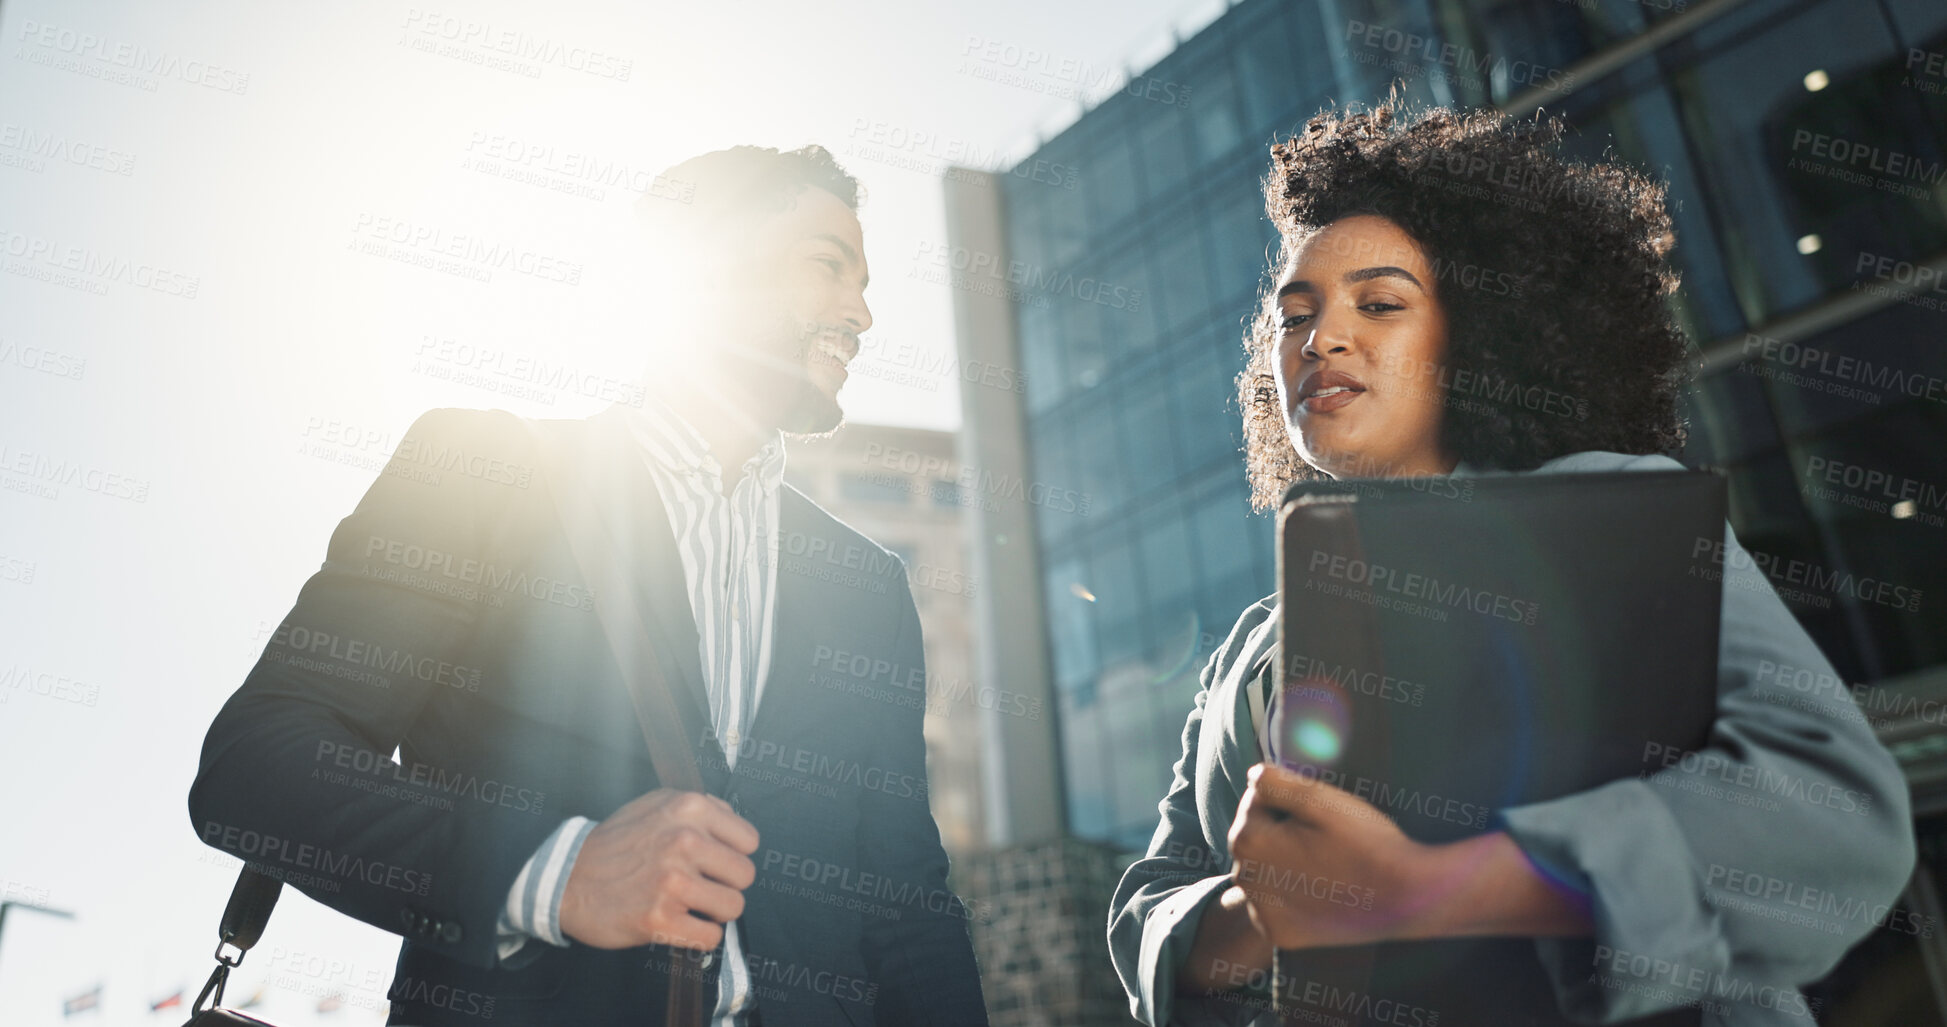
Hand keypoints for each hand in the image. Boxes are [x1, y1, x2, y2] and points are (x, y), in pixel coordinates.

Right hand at [559, 789, 759, 950]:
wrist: (566, 879)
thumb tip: (734, 824)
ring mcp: (673, 881)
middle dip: (725, 885)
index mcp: (688, 808)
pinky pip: (711, 937)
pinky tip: (680, 924)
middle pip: (745, 876)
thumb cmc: (613, 845)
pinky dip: (698, 936)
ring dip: (714, 912)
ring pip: (733, 907)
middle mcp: (683, 840)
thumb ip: (698, 809)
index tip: (713, 863)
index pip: (749, 841)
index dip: (732, 855)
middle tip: (700, 887)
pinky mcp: (660, 918)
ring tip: (690, 906)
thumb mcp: (655, 805)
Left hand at [1226, 762, 1439, 949]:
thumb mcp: (1321, 798)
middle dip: (1279, 830)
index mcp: (1249, 842)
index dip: (1286, 799)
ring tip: (1324, 861)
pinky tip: (1318, 889)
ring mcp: (1262, 912)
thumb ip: (1275, 780)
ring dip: (1280, 861)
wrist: (1406, 898)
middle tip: (1324, 838)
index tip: (1318, 814)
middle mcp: (1246, 881)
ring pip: (1262, 870)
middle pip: (1253, 837)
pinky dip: (1288, 894)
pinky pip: (1272, 903)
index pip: (1254, 802)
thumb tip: (1252, 776)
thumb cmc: (1366, 842)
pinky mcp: (1279, 934)